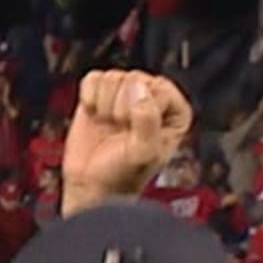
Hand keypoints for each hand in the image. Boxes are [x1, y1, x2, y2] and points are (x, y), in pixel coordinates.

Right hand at [63, 71, 191, 212]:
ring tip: (108, 125)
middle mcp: (152, 98)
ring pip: (112, 77)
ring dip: (104, 105)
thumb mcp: (144, 152)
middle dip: (120, 108)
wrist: (92, 185)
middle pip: (134, 79)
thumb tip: (138, 91)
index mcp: (174, 111)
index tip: (135, 132)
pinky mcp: (99, 94)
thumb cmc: (124, 173)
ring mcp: (125, 94)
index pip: (158, 88)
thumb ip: (147, 121)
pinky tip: (94, 115)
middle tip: (120, 131)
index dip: (141, 109)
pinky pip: (93, 78)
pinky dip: (88, 97)